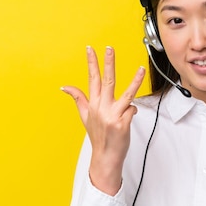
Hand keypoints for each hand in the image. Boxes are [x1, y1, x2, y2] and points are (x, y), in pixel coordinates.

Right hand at [61, 46, 144, 194]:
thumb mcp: (85, 117)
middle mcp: (102, 108)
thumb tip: (65, 86)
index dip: (91, 63)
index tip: (91, 49)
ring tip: (140, 69)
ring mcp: (112, 116)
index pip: (92, 79)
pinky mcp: (122, 124)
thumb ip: (78, 99)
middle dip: (108, 63)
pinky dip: (132, 111)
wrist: (105, 157)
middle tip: (109, 48)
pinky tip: (129, 115)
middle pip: (107, 81)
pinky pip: (132, 110)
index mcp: (93, 104)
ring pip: (126, 94)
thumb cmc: (98, 136)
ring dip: (134, 81)